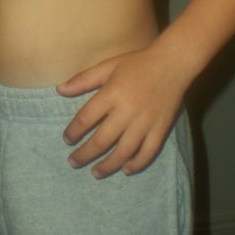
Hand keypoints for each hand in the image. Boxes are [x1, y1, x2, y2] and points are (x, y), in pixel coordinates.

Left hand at [55, 44, 189, 177]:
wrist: (175, 62)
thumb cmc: (138, 63)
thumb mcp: (107, 66)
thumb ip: (83, 80)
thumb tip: (59, 90)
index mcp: (111, 95)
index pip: (85, 119)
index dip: (73, 132)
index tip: (67, 140)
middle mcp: (128, 111)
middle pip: (102, 140)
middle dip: (85, 155)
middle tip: (73, 162)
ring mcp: (146, 122)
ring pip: (124, 151)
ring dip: (108, 165)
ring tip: (95, 173)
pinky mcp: (162, 127)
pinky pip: (149, 151)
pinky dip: (138, 163)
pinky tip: (126, 170)